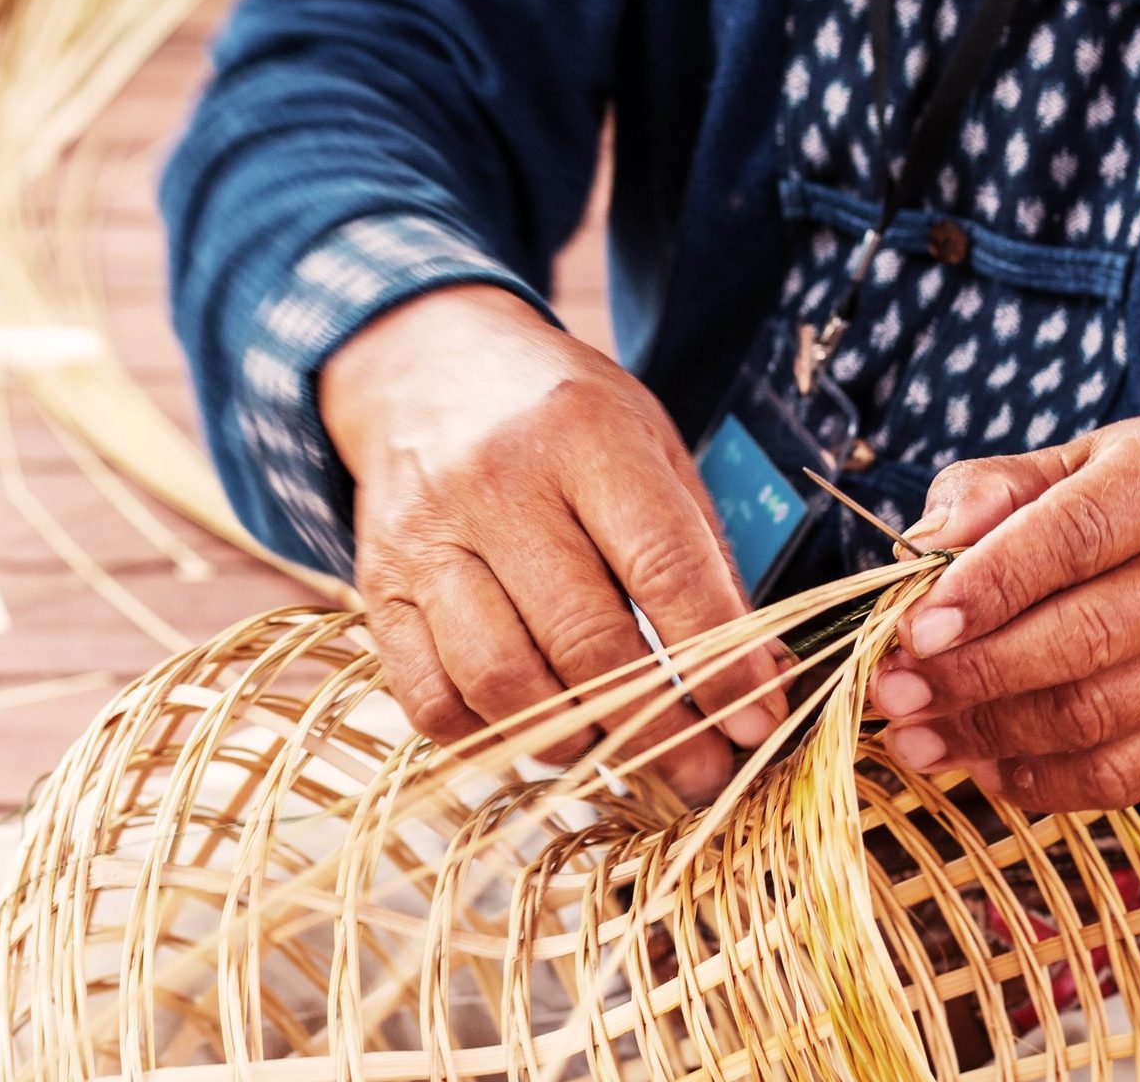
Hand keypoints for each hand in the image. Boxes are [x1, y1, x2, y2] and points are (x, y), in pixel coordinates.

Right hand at [320, 285, 784, 800]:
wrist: (422, 364)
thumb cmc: (559, 416)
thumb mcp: (648, 445)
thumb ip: (704, 556)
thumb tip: (762, 680)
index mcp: (583, 435)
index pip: (663, 567)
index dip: (719, 661)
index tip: (756, 724)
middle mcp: (495, 484)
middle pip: (585, 640)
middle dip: (659, 729)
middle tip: (703, 774)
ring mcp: (425, 539)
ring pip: (502, 681)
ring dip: (572, 740)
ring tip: (614, 747)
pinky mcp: (376, 588)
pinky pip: (430, 699)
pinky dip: (490, 738)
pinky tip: (533, 727)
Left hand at [872, 414, 1139, 810]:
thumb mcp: (1077, 460)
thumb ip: (992, 491)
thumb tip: (921, 548)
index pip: (1076, 537)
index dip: (989, 587)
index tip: (915, 629)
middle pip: (1083, 638)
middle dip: (971, 675)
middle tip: (890, 692)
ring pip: (1097, 715)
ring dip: (990, 735)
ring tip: (914, 737)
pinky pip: (1127, 774)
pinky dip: (1043, 782)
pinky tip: (983, 767)